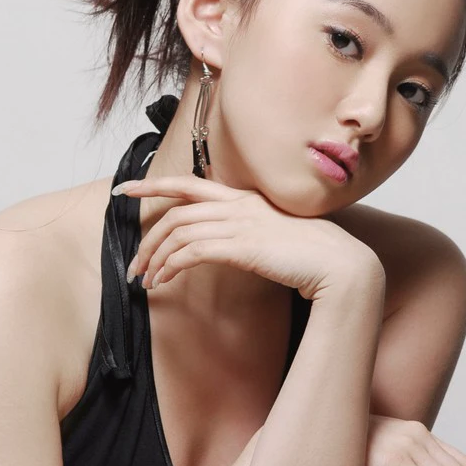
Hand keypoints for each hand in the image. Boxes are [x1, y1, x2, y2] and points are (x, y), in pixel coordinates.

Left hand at [111, 174, 381, 301]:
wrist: (340, 265)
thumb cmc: (311, 257)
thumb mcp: (274, 237)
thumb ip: (246, 234)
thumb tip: (223, 246)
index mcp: (244, 199)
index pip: (188, 184)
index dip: (153, 186)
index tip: (125, 190)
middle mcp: (238, 206)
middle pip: (176, 213)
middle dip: (147, 238)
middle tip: (133, 264)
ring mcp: (240, 224)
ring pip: (178, 232)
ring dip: (155, 257)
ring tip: (145, 280)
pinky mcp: (241, 246)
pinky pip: (191, 252)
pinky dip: (171, 266)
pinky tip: (164, 282)